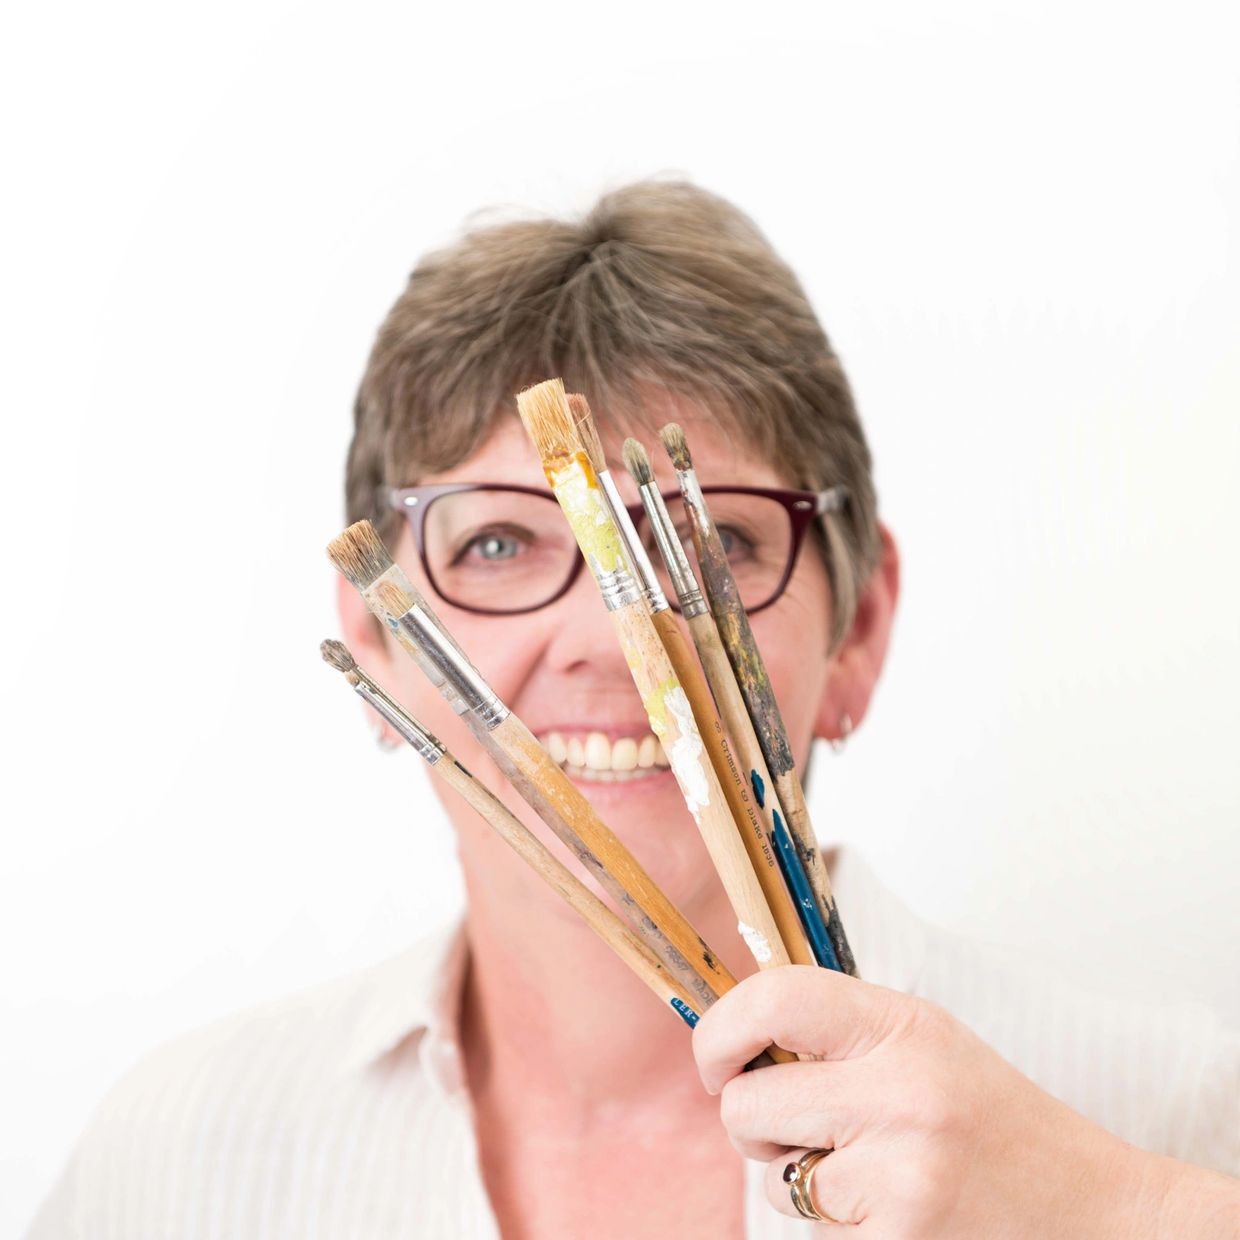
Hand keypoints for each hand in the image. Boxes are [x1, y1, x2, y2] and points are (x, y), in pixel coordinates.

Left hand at [693, 966, 1176, 1236]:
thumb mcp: (922, 1042)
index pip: (774, 997)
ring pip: (775, 1179)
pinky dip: (838, 1229)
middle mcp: (901, 1091)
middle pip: (746, 1103)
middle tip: (807, 1132)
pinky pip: (813, 1234)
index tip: (714, 1062)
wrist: (1094, 1213)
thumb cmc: (993, 1122)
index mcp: (902, 1024)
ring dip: (801, 1182)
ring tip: (877, 1174)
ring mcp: (901, 1175)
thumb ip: (836, 1031)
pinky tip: (897, 1216)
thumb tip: (730, 1037)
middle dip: (756, 1124)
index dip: (719, 1030)